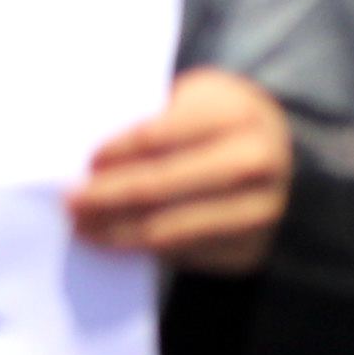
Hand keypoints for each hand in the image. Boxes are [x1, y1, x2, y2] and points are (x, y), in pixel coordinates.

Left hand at [72, 69, 290, 274]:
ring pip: (165, 228)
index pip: (155, 136)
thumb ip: (155, 121)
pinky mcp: (249, 247)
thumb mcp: (198, 101)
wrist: (282, 156)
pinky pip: (180, 253)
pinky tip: (118, 239)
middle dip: (105, 196)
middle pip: (158, 185)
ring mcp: (257, 208)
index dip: (114, 152)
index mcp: (236, 114)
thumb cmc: (220, 124)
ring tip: (84, 228)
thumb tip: (94, 165)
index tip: (88, 163)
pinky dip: (142, 248)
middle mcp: (255, 160)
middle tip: (71, 202)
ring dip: (114, 230)